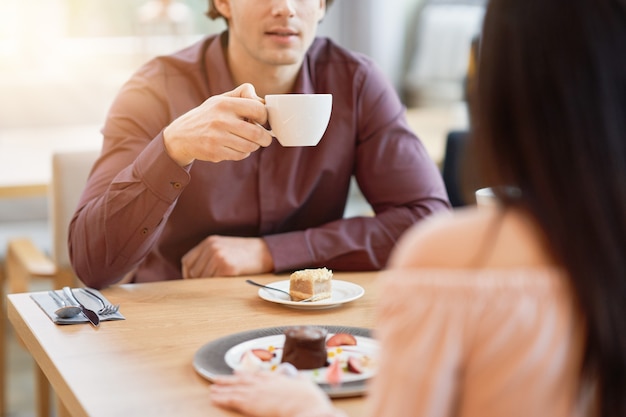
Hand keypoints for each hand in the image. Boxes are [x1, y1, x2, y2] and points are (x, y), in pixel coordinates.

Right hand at [163, 83, 272, 165]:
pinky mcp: (215, 152)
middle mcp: (221, 120)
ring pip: (250, 146)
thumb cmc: (208, 116)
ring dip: (254, 146)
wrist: (181, 136)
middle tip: (265, 138)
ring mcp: (217, 138)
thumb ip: (242, 94)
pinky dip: (243, 153)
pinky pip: (240, 155)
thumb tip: (263, 101)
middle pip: (257, 133)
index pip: (257, 109)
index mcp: (224, 104)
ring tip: (249, 142)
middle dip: (266, 138)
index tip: (263, 121)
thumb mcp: (221, 99)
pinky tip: (236, 147)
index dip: (265, 117)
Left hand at [181, 236, 273, 277]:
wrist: (266, 251)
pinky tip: (225, 283)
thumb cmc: (245, 252)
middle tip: (208, 286)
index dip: (188, 274)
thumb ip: (208, 255)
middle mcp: (212, 247)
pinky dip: (216, 285)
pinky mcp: (227, 267)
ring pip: (202, 278)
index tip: (193, 282)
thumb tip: (193, 275)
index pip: (187, 261)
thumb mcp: (224, 246)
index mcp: (209, 241)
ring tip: (219, 284)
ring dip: (208, 284)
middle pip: (193, 271)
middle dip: (198, 281)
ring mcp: (218, 257)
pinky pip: (214, 281)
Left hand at [210, 372, 341, 416]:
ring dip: (222, 388)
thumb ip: (300, 380)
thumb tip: (301, 377)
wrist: (304, 404)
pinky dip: (221, 398)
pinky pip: (231, 400)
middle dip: (229, 379)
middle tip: (218, 378)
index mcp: (276, 378)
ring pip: (234, 388)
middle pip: (242, 380)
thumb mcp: (305, 384)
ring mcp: (255, 392)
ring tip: (212, 388)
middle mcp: (263, 383)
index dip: (247, 374)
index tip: (239, 372)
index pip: (257, 375)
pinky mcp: (250, 403)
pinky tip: (214, 398)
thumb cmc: (308, 398)